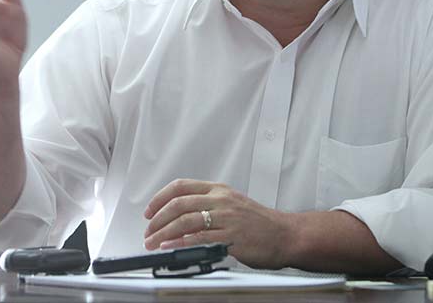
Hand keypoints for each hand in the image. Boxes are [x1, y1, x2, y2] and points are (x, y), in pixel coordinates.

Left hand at [143, 179, 293, 268]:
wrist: (285, 234)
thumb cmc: (259, 222)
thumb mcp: (232, 202)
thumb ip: (208, 203)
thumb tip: (179, 213)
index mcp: (218, 190)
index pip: (181, 186)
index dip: (160, 198)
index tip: (149, 211)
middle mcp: (220, 201)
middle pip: (179, 204)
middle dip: (157, 219)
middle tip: (148, 230)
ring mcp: (226, 218)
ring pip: (185, 221)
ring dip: (164, 233)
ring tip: (153, 242)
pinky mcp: (230, 237)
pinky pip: (200, 238)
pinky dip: (181, 243)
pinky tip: (171, 247)